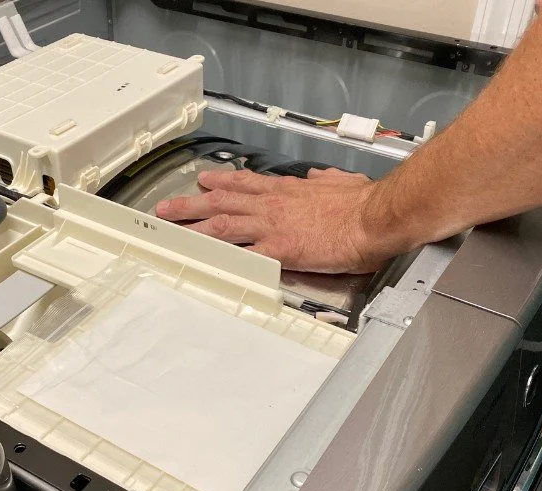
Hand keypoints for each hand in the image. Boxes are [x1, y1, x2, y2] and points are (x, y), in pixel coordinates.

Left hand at [155, 168, 394, 273]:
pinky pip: (243, 255)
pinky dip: (220, 258)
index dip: (221, 182)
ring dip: (193, 228)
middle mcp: (272, 205)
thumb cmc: (363, 202)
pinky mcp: (279, 250)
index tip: (204, 181)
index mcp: (287, 190)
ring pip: (222, 225)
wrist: (373, 217)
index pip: (246, 184)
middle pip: (222, 202)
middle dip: (191, 205)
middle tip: (167, 208)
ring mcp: (272, 226)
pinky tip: (201, 261)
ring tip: (170, 231)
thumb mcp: (341, 182)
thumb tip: (322, 177)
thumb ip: (327, 180)